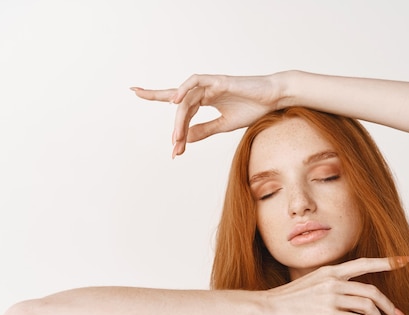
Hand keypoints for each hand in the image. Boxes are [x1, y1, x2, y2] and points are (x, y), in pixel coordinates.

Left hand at [132, 73, 283, 157]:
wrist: (273, 100)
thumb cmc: (252, 109)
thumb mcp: (224, 125)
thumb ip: (203, 130)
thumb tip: (184, 139)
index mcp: (204, 99)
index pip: (177, 102)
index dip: (156, 96)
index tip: (135, 92)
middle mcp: (204, 90)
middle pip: (178, 103)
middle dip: (164, 111)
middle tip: (158, 126)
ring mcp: (210, 84)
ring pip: (186, 101)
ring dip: (179, 121)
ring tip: (177, 139)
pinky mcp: (219, 80)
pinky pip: (196, 82)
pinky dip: (184, 89)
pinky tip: (175, 100)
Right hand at [263, 256, 408, 314]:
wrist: (268, 309)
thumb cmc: (288, 299)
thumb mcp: (311, 283)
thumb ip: (330, 284)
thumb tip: (347, 293)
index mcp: (330, 271)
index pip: (365, 263)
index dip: (388, 262)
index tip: (406, 261)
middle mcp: (333, 281)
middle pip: (372, 290)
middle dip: (389, 305)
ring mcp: (331, 297)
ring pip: (369, 306)